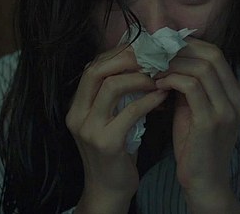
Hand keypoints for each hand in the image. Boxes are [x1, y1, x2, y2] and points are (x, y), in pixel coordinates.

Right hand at [66, 45, 169, 213]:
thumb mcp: (109, 119)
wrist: (109, 190)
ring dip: (140, 77)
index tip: (142, 49)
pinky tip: (163, 97)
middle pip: (97, 70)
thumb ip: (116, 95)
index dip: (117, 54)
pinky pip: (131, 111)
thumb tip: (140, 63)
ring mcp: (89, 129)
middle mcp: (77, 115)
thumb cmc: (115, 152)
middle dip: (127, 59)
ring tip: (160, 76)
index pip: (92, 67)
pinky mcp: (107, 143)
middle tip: (152, 57)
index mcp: (76, 106)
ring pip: (112, 86)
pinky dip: (149, 100)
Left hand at [154, 37, 239, 213]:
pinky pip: (191, 87)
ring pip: (201, 68)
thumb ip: (189, 86)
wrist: (203, 182)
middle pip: (212, 55)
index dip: (189, 45)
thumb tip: (168, 59)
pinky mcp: (211, 122)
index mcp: (236, 95)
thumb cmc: (194, 146)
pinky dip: (171, 79)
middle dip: (180, 49)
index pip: (216, 54)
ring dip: (172, 64)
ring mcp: (227, 110)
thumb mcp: (194, 109)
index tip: (164, 44)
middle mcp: (237, 99)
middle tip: (155, 51)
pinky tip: (156, 83)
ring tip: (152, 68)